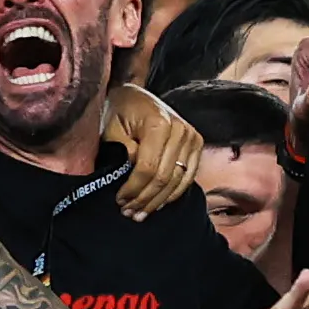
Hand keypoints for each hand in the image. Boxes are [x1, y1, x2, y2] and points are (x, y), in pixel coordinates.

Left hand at [106, 82, 201, 219]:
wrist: (134, 95)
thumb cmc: (118, 112)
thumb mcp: (112, 130)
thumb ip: (123, 153)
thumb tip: (132, 176)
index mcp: (159, 123)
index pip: (148, 168)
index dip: (133, 188)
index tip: (119, 200)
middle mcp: (181, 129)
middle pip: (165, 177)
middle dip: (145, 199)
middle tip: (129, 213)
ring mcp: (192, 137)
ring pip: (178, 180)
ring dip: (159, 201)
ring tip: (141, 213)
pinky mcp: (196, 143)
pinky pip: (189, 176)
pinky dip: (174, 193)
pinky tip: (158, 203)